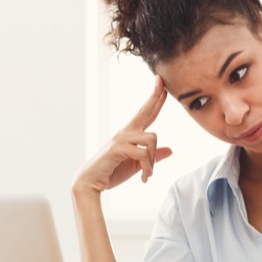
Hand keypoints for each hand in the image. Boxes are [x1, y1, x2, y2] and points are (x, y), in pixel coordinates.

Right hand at [73, 76, 172, 194]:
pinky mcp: (117, 147)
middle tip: (161, 79)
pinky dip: (147, 168)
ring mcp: (121, 138)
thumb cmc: (112, 172)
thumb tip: (170, 150)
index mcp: (131, 134)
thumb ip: (152, 157)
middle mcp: (126, 132)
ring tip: (147, 175)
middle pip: (145, 111)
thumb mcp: (137, 164)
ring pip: (152, 139)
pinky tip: (143, 178)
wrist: (91, 182)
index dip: (155, 99)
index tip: (160, 83)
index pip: (146, 113)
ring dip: (152, 161)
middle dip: (155, 96)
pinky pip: (143, 153)